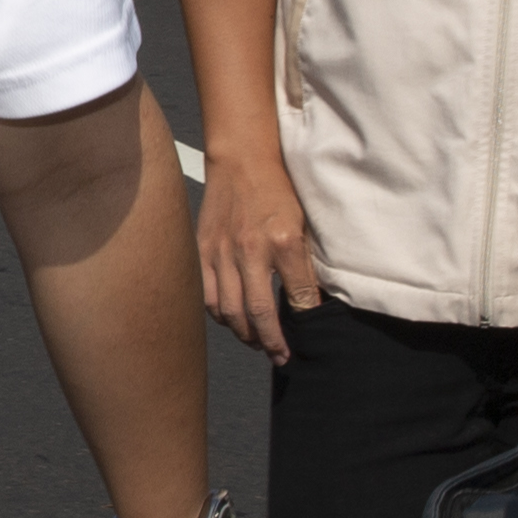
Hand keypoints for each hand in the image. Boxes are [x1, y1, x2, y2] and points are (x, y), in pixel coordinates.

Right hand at [196, 146, 321, 359]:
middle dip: (271, 341)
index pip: (298, 297)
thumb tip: (313, 297)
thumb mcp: (305, 222)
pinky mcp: (204, 251)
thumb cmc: (278, 189)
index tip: (305, 340)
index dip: (303, 324)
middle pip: (258, 313)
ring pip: (229, 310)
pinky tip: (232, 319)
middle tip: (280, 356)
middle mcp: (251, 251)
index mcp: (284, 242)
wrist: (242, 160)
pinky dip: (221, 314)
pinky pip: (209, 294)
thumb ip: (308, 261)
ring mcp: (223, 252)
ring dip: (244, 333)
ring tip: (257, 342)